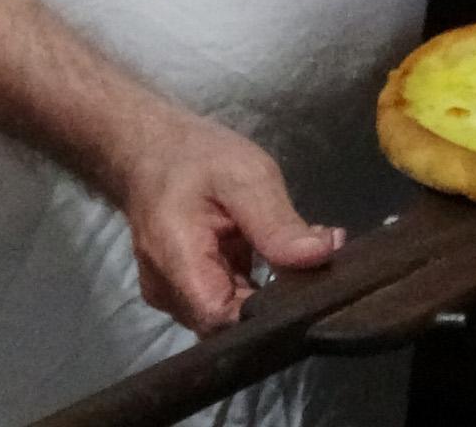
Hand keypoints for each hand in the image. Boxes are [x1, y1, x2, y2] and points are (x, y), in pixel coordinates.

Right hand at [103, 110, 342, 334]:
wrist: (151, 151)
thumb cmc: (194, 157)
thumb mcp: (246, 176)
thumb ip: (279, 223)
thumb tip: (323, 254)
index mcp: (175, 261)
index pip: (220, 319)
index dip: (265, 319)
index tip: (308, 297)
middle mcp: (168, 290)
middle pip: (226, 324)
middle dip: (273, 305)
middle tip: (316, 275)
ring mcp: (174, 294)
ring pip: (228, 315)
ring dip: (265, 296)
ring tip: (299, 264)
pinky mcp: (185, 289)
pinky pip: (224, 301)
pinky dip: (252, 287)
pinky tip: (277, 265)